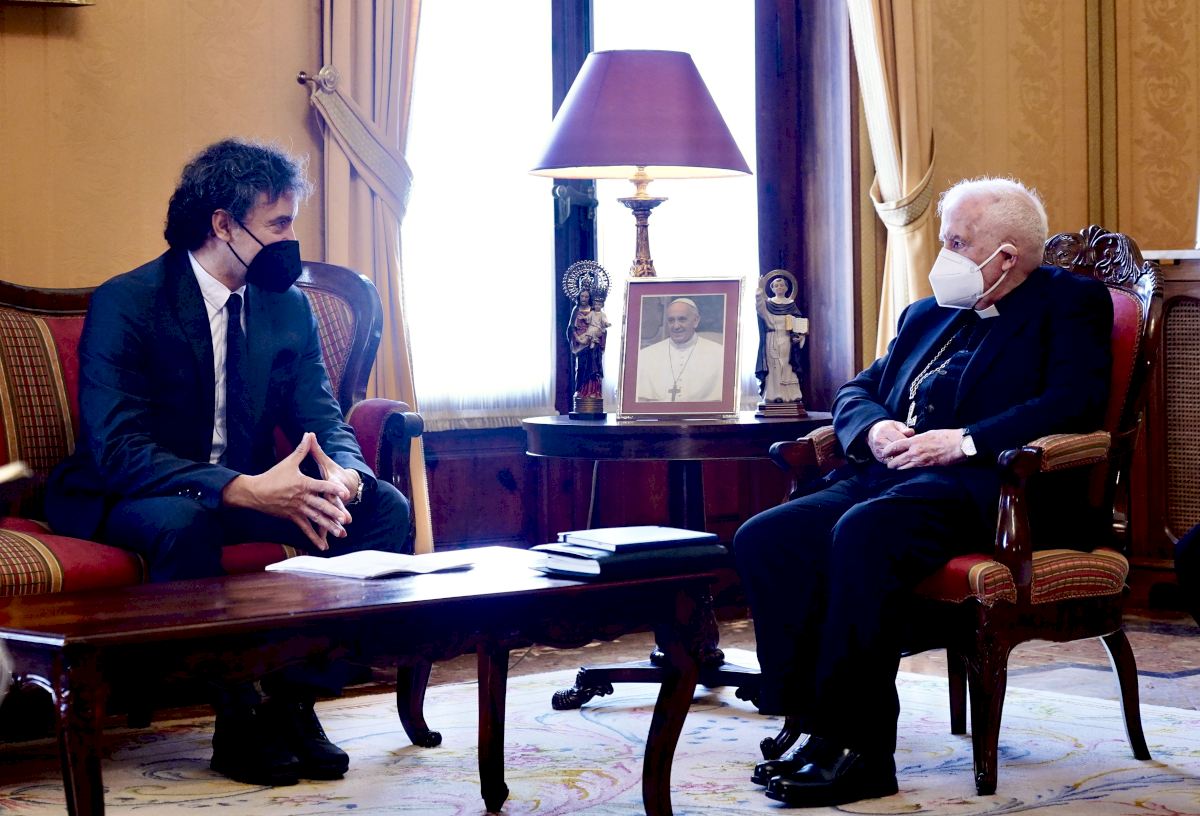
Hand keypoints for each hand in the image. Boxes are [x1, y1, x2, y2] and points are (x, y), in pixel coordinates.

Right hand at [221, 432, 351, 550]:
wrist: (255, 492)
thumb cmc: (273, 476)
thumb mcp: (288, 462)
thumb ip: (302, 449)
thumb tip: (309, 434)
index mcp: (303, 484)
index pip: (321, 486)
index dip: (334, 488)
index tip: (345, 492)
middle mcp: (302, 498)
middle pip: (320, 506)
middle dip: (334, 513)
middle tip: (347, 519)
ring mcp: (297, 509)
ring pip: (315, 519)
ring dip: (328, 526)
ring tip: (341, 533)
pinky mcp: (293, 517)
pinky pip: (305, 529)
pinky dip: (315, 537)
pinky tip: (324, 546)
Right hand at [867, 419, 913, 463]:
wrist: (873, 433)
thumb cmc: (887, 428)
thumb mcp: (896, 424)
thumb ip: (904, 428)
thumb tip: (911, 432)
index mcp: (884, 431)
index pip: (899, 440)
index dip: (909, 443)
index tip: (914, 444)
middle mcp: (879, 441)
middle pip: (896, 450)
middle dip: (906, 451)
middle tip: (913, 451)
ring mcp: (878, 450)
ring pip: (894, 457)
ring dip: (902, 457)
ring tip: (908, 454)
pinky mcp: (878, 457)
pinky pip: (890, 462)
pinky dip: (897, 461)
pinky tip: (902, 458)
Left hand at [881, 428, 966, 469]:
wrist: (958, 445)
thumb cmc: (946, 436)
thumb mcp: (928, 434)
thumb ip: (918, 439)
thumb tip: (912, 441)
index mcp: (915, 441)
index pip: (896, 446)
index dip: (888, 450)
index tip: (884, 452)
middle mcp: (916, 451)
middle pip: (897, 459)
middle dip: (891, 462)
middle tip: (888, 463)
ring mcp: (921, 460)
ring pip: (904, 466)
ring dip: (898, 467)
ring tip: (895, 467)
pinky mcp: (927, 466)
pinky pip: (914, 469)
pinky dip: (908, 469)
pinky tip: (906, 469)